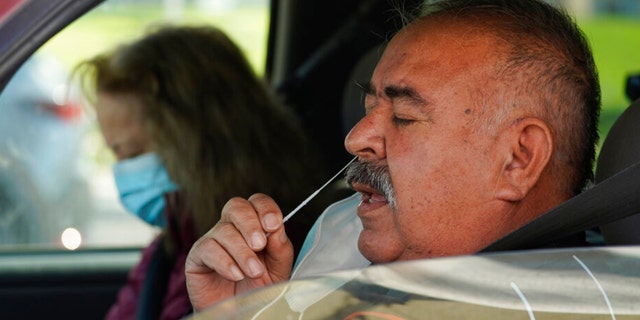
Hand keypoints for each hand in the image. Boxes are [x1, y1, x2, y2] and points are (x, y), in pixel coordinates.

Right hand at [185, 193, 293, 311]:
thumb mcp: (278, 268)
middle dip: (250, 223)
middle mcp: (231, 228)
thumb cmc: (258, 288)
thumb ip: (280, 247)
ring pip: (224, 231)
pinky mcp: (197, 257)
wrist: (241, 313)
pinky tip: (235, 275)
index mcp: (253, 225)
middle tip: (260, 245)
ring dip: (242, 252)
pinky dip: (225, 262)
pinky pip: (208, 249)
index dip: (265, 208)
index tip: (273, 224)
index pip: (256, 202)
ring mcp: (212, 240)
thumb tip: (276, 228)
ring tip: (253, 272)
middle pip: (236, 206)